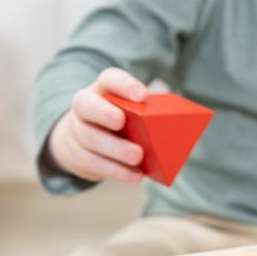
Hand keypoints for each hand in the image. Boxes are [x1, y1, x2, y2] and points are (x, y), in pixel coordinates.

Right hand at [45, 67, 149, 183]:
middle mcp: (86, 106)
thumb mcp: (131, 111)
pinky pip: (95, 163)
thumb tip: (177, 128)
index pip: (110, 79)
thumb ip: (147, 114)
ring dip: (114, 148)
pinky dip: (117, 171)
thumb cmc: (121, 121)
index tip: (143, 96)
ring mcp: (79, 131)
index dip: (124, 85)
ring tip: (137, 156)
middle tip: (120, 121)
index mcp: (103, 89)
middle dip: (103, 113)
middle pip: (86, 106)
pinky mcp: (80, 156)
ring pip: (89, 138)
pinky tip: (136, 175)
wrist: (84, 140)